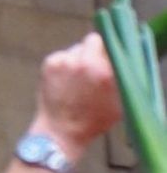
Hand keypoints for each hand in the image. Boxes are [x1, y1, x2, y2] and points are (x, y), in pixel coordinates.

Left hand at [35, 33, 121, 153]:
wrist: (60, 132)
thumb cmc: (93, 120)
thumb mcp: (120, 100)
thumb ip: (122, 76)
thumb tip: (121, 56)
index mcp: (107, 71)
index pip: (113, 45)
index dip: (110, 51)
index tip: (108, 59)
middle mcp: (87, 62)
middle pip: (93, 40)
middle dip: (94, 51)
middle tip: (91, 66)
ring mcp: (66, 61)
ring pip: (76, 48)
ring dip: (78, 58)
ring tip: (76, 79)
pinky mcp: (50, 63)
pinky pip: (62, 56)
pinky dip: (64, 64)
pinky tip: (64, 81)